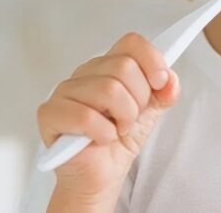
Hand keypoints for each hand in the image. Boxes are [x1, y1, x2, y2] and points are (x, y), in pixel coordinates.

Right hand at [37, 32, 180, 203]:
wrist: (101, 177)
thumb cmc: (118, 142)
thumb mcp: (150, 113)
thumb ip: (163, 92)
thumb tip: (169, 79)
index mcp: (106, 66)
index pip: (130, 43)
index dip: (152, 60)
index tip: (160, 83)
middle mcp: (84, 74)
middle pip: (123, 66)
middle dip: (138, 100)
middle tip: (130, 118)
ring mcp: (64, 91)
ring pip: (108, 89)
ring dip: (123, 118)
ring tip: (116, 130)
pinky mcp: (50, 114)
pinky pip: (85, 115)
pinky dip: (102, 133)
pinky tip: (101, 139)